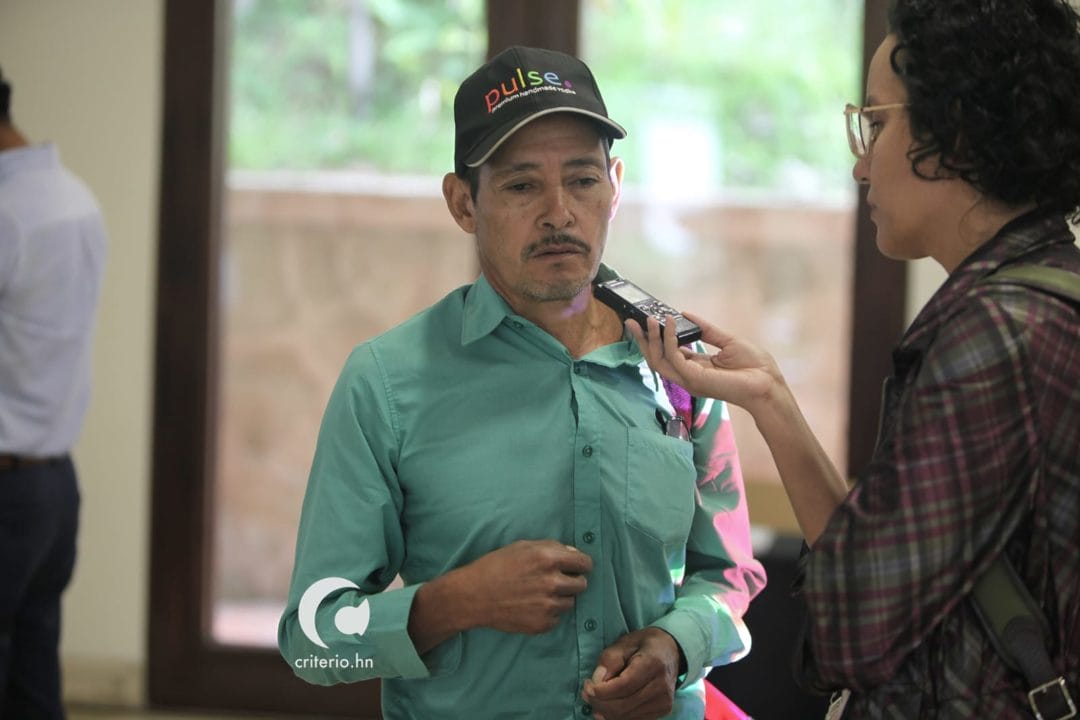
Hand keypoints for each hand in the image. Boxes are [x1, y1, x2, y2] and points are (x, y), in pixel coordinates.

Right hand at [461, 539, 592, 634]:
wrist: (474, 595)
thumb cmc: (496, 566)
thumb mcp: (523, 547)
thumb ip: (552, 548)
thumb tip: (574, 554)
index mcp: (549, 558)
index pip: (585, 563)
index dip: (581, 564)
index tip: (577, 567)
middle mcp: (552, 582)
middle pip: (582, 584)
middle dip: (572, 581)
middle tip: (556, 581)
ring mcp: (548, 605)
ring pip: (570, 602)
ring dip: (561, 598)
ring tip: (539, 594)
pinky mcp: (543, 624)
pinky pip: (558, 617)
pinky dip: (549, 612)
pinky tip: (531, 606)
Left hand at [581, 627, 681, 719]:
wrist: (672, 652)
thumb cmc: (645, 645)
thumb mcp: (625, 643)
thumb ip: (610, 660)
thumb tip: (596, 681)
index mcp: (653, 664)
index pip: (624, 686)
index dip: (602, 691)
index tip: (587, 686)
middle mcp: (661, 686)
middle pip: (624, 705)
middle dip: (599, 702)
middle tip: (586, 693)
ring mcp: (664, 701)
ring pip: (627, 716)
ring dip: (605, 711)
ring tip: (594, 699)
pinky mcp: (662, 711)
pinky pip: (634, 719)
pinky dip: (616, 717)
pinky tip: (605, 708)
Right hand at [626, 313, 783, 415]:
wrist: (769, 384)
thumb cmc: (755, 367)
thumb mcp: (728, 341)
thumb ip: (706, 330)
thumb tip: (685, 314)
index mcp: (696, 368)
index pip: (668, 354)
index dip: (656, 338)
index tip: (647, 321)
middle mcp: (689, 376)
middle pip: (656, 359)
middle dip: (643, 340)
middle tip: (632, 322)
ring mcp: (690, 379)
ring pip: (659, 360)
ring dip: (651, 339)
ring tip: (649, 319)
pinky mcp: (695, 378)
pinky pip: (674, 357)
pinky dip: (669, 339)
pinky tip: (670, 324)